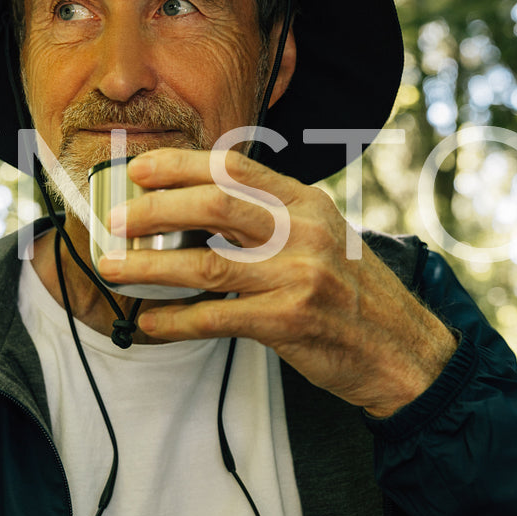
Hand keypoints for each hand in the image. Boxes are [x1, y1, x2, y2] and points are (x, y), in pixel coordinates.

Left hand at [96, 148, 456, 416]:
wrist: (402, 351)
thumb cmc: (354, 294)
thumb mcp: (325, 237)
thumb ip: (273, 219)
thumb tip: (199, 209)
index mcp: (307, 203)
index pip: (235, 168)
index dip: (181, 164)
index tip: (140, 169)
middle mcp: (303, 233)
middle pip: (213, 206)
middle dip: (154, 210)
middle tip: (115, 219)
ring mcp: (297, 277)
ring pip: (204, 265)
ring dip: (149, 266)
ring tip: (114, 269)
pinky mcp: (289, 323)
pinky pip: (215, 318)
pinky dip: (175, 321)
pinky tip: (150, 322)